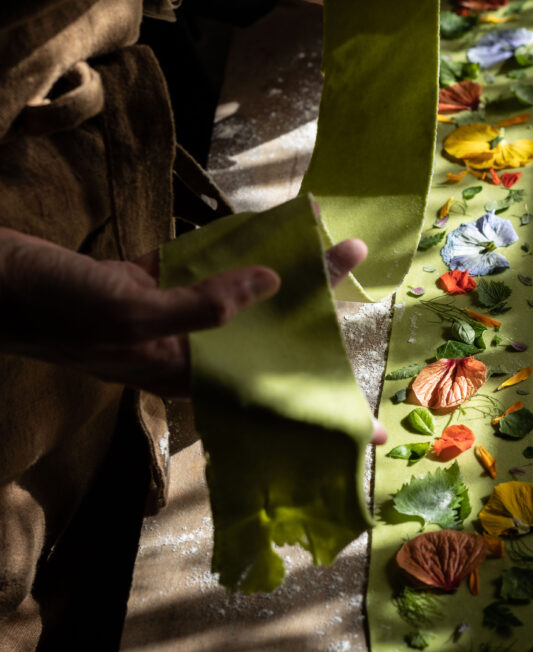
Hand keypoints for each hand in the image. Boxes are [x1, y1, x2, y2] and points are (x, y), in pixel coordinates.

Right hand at [0, 228, 377, 408]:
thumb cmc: (50, 307)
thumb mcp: (127, 313)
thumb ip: (200, 305)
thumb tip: (268, 284)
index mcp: (176, 369)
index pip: (260, 386)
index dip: (310, 399)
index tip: (364, 422)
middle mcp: (175, 346)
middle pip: (256, 329)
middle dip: (304, 300)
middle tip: (351, 261)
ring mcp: (157, 312)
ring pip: (229, 292)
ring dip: (268, 263)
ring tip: (313, 233)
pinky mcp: (138, 279)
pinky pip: (193, 264)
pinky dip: (223, 246)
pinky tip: (252, 229)